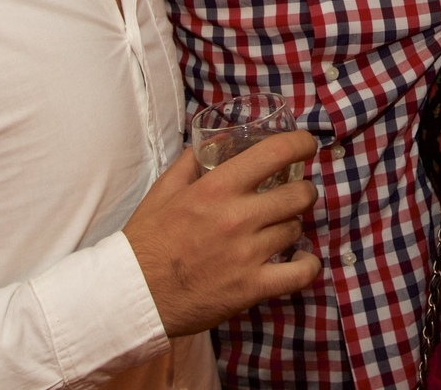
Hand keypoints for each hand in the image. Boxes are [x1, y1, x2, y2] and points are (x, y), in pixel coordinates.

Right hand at [122, 129, 320, 334]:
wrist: (133, 295)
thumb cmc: (146, 241)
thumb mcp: (163, 191)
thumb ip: (189, 164)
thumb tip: (207, 145)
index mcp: (216, 188)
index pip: (275, 153)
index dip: (300, 144)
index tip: (306, 146)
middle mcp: (237, 216)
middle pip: (299, 194)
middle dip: (303, 191)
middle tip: (294, 195)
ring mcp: (247, 253)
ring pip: (296, 229)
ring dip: (292, 227)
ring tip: (279, 229)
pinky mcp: (252, 287)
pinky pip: (299, 273)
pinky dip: (308, 265)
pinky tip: (302, 260)